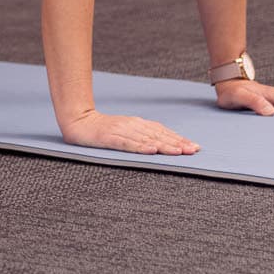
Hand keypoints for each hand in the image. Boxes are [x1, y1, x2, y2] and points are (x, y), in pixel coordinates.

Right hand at [59, 108, 199, 155]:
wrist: (79, 122)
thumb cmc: (103, 129)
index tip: (194, 146)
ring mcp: (121, 131)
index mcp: (138, 124)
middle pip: (158, 135)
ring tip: (178, 152)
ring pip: (146, 139)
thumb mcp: (126, 129)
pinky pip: (127, 143)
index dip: (179, 139)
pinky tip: (151, 150)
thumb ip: (142, 135)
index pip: (162, 131)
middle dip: (177, 143)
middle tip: (193, 150)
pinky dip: (140, 147)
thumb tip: (162, 143)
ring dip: (164, 145)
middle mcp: (132, 125)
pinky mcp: (109, 138)